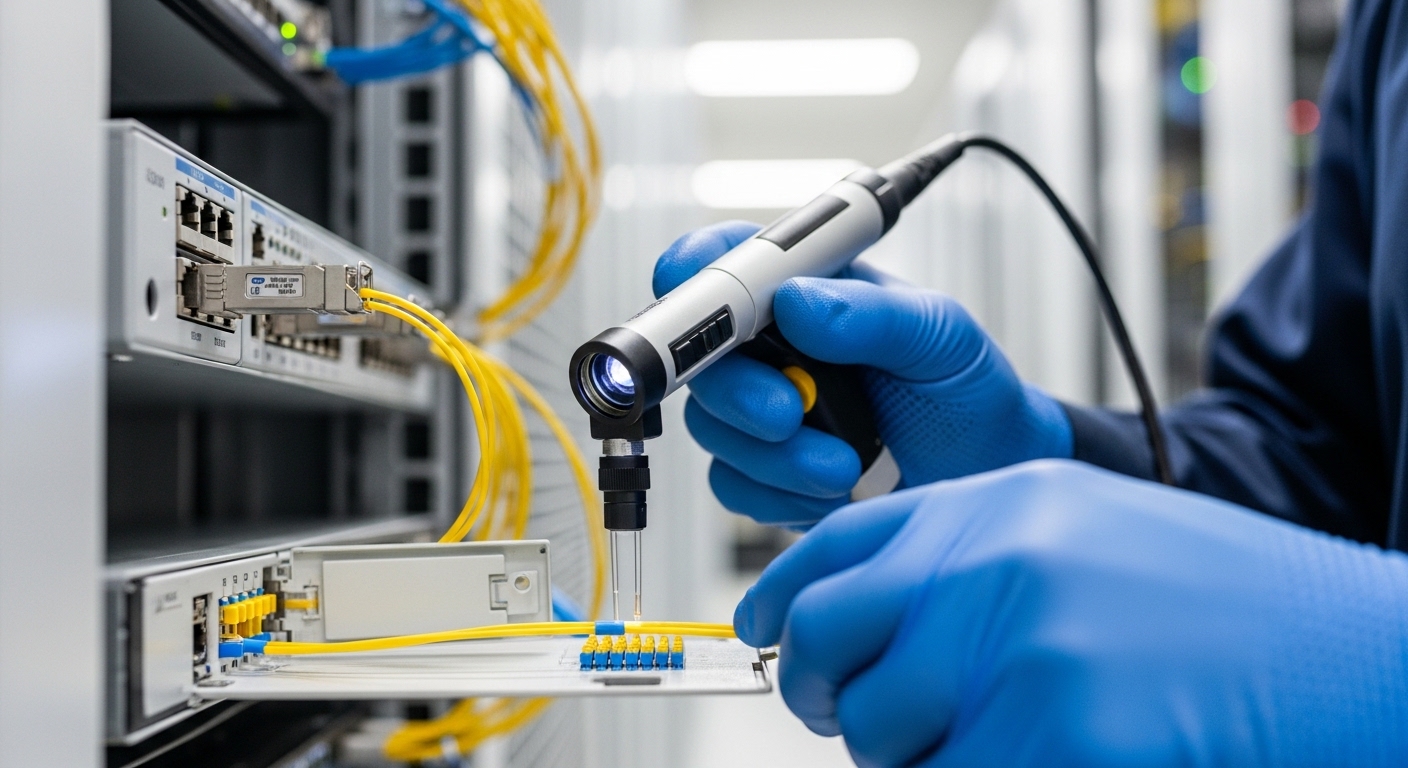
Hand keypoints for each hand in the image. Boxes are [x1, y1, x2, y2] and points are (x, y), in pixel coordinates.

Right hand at [654, 221, 1071, 527]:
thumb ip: (872, 314)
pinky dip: (780, 492)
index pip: (724, 258)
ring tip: (846, 464)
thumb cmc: (965, 392)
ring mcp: (761, 407)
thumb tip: (796, 299)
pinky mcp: (764, 470)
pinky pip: (734, 483)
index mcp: (805, 285)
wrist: (986, 476)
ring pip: (713, 427)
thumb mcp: (939, 336)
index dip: (694, 273)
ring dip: (775, 454)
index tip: (705, 303)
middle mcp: (771, 343)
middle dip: (738, 391)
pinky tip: (832, 488)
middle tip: (786, 413)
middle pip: (700, 355)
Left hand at [734, 460, 1407, 766]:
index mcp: (1000, 505)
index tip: (763, 635)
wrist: (1345, 651)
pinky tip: (1024, 758)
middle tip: (842, 717)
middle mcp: (996, 562)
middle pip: (825, 635)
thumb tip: (870, 627)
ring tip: (967, 746)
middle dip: (817, 690)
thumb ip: (972, 566)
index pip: (834, 546)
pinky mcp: (1057, 734)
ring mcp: (1023, 647)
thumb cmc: (1222, 604)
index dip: (779, 599)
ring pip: (876, 730)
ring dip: (899, 756)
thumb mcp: (1082, 537)